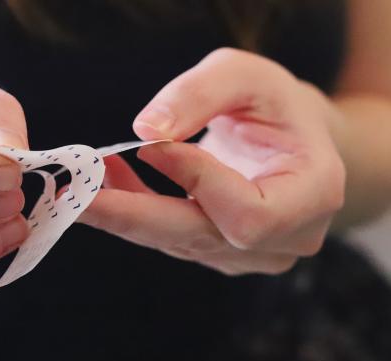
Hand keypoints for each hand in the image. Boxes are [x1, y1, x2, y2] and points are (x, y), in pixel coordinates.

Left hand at [79, 48, 345, 274]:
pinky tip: (107, 180)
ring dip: (125, 210)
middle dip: (133, 216)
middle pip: (201, 239)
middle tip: (76, 196)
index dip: (196, 182)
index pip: (248, 213)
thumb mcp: (245, 75)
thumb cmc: (276, 102)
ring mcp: (252, 255)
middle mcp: (288, 239)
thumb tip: (144, 132)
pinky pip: (168, 236)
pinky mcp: (218, 253)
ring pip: (176, 240)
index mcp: (314, 196)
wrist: (291, 136)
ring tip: (85, 177)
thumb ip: (199, 94)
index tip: (149, 145)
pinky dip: (134, 208)